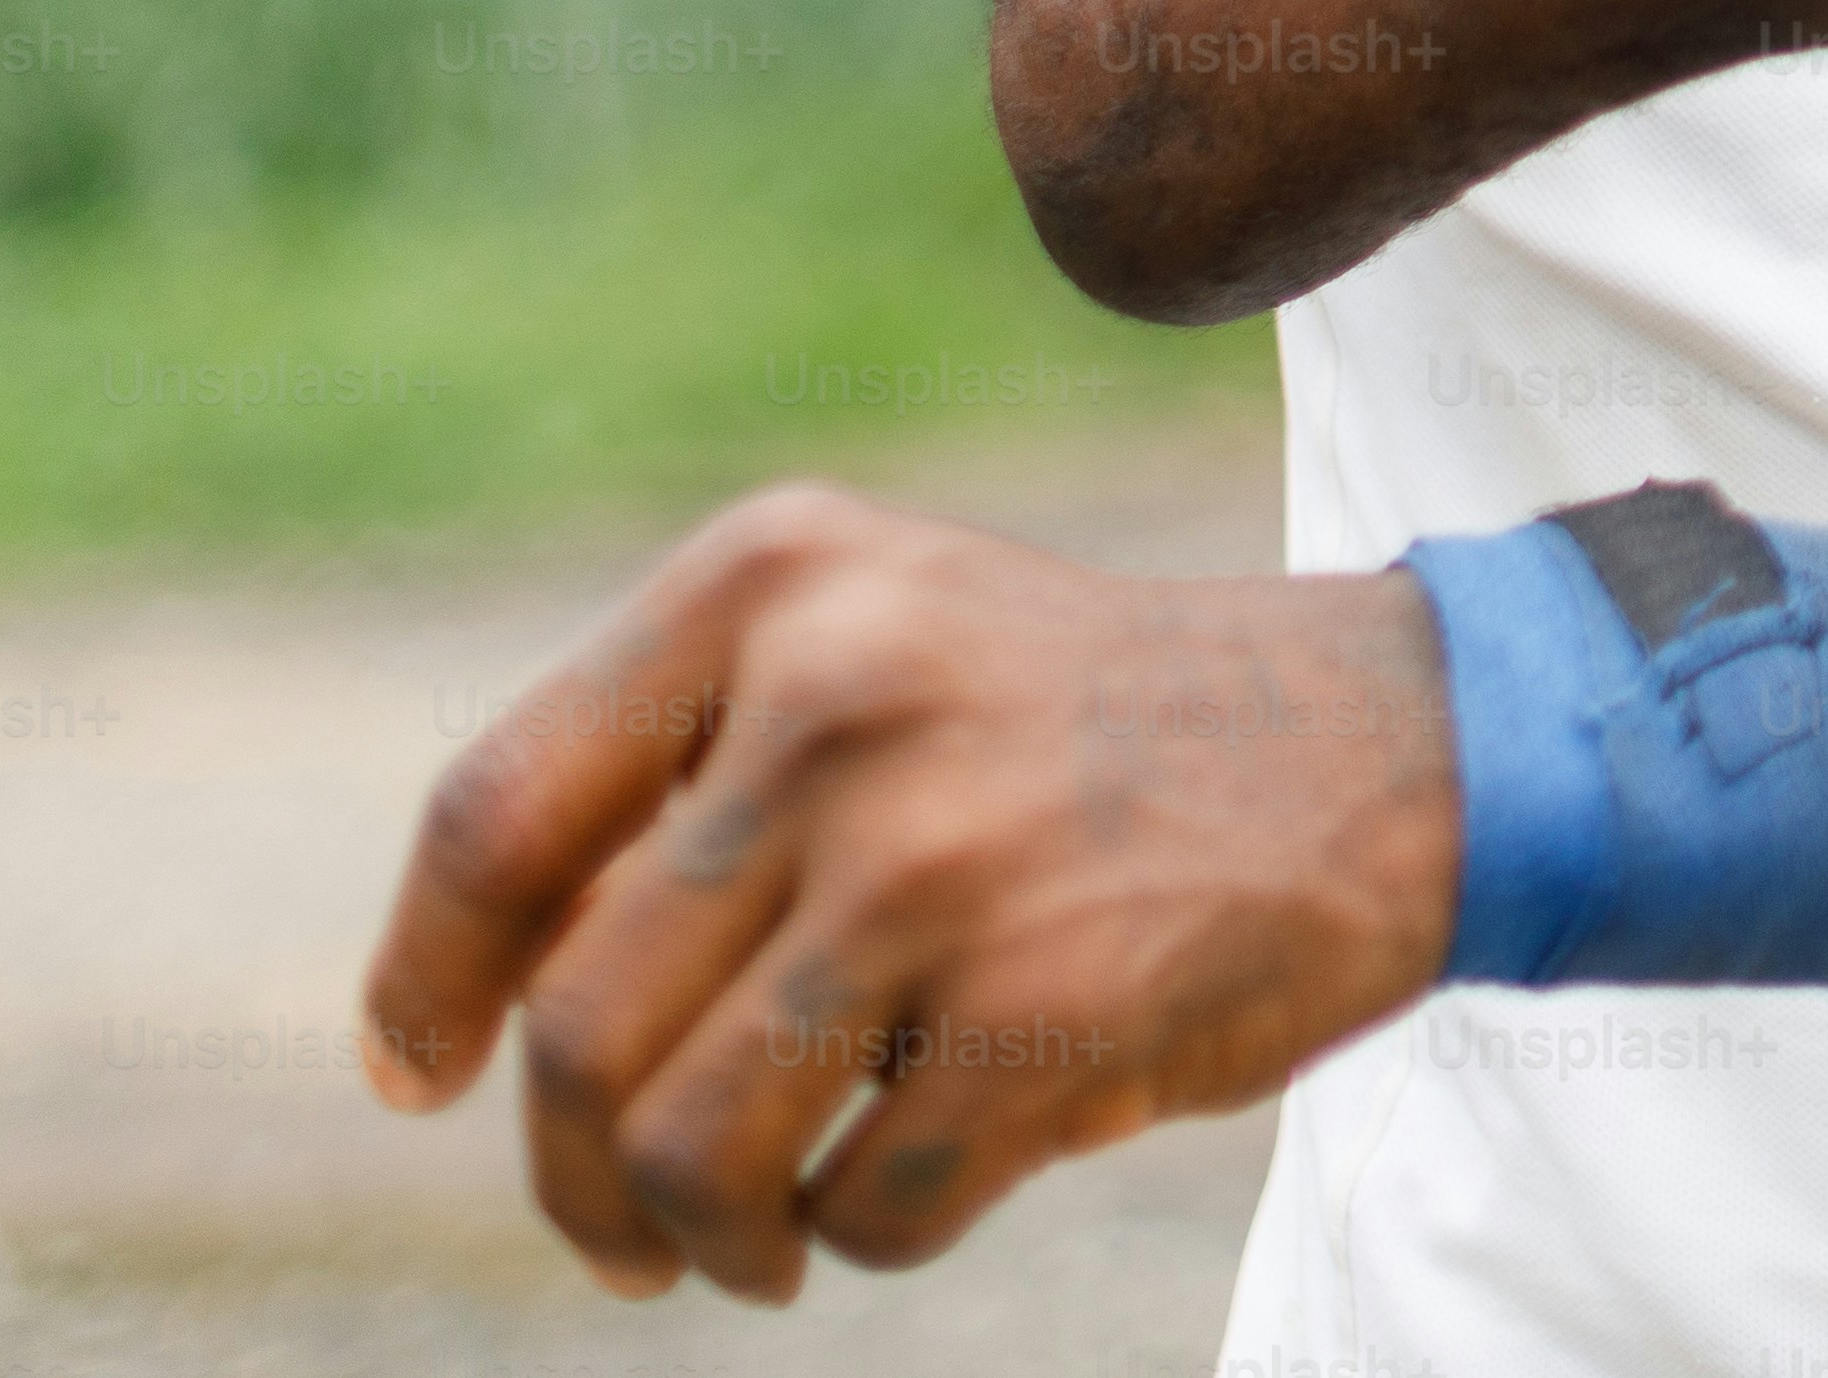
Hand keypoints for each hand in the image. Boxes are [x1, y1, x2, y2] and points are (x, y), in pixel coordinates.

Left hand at [363, 483, 1458, 1298]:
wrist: (1408, 741)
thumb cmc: (1106, 731)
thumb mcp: (891, 651)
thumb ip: (701, 774)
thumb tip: (486, 1011)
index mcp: (778, 583)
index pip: (499, 819)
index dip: (428, 978)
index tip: (419, 1076)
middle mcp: (838, 696)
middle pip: (579, 1029)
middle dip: (577, 1179)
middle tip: (627, 1236)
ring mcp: (938, 852)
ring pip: (688, 1149)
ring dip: (705, 1240)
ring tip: (762, 1244)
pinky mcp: (1044, 1001)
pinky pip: (863, 1207)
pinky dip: (870, 1235)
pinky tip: (931, 1181)